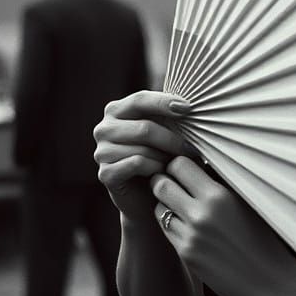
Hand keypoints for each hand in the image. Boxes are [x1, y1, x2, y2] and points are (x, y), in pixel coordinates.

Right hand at [94, 91, 192, 221]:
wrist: (148, 196)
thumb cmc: (161, 156)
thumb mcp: (166, 130)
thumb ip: (171, 115)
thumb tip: (190, 105)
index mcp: (117, 110)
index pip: (140, 99)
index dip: (164, 102)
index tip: (188, 108)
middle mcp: (104, 128)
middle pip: (144, 128)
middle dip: (173, 139)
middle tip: (193, 148)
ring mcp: (101, 152)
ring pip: (142, 148)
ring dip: (166, 156)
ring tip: (179, 163)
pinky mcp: (105, 173)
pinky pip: (137, 164)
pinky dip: (155, 168)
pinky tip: (164, 172)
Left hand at [153, 156, 295, 295]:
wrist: (270, 281)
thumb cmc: (265, 238)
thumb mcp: (247, 202)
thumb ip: (221, 183)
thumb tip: (200, 164)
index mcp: (219, 196)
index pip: (180, 165)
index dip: (179, 163)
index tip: (187, 166)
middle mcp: (200, 215)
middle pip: (161, 184)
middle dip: (164, 180)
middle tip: (174, 181)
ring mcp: (190, 237)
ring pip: (159, 208)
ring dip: (166, 203)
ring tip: (181, 203)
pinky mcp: (186, 255)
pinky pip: (167, 230)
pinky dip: (172, 223)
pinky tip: (187, 223)